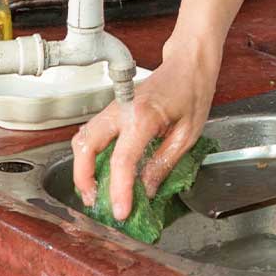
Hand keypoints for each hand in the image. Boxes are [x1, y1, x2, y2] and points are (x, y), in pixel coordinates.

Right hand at [70, 41, 220, 220]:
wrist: (188, 63)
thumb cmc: (192, 91)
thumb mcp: (188, 133)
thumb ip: (164, 163)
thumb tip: (145, 189)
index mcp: (144, 117)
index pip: (122, 160)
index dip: (119, 190)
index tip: (121, 212)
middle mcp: (121, 110)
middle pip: (86, 145)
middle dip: (83, 177)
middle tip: (95, 201)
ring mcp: (113, 108)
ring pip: (83, 138)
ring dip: (83, 167)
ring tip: (95, 191)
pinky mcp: (113, 110)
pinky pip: (92, 133)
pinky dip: (89, 155)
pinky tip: (99, 171)